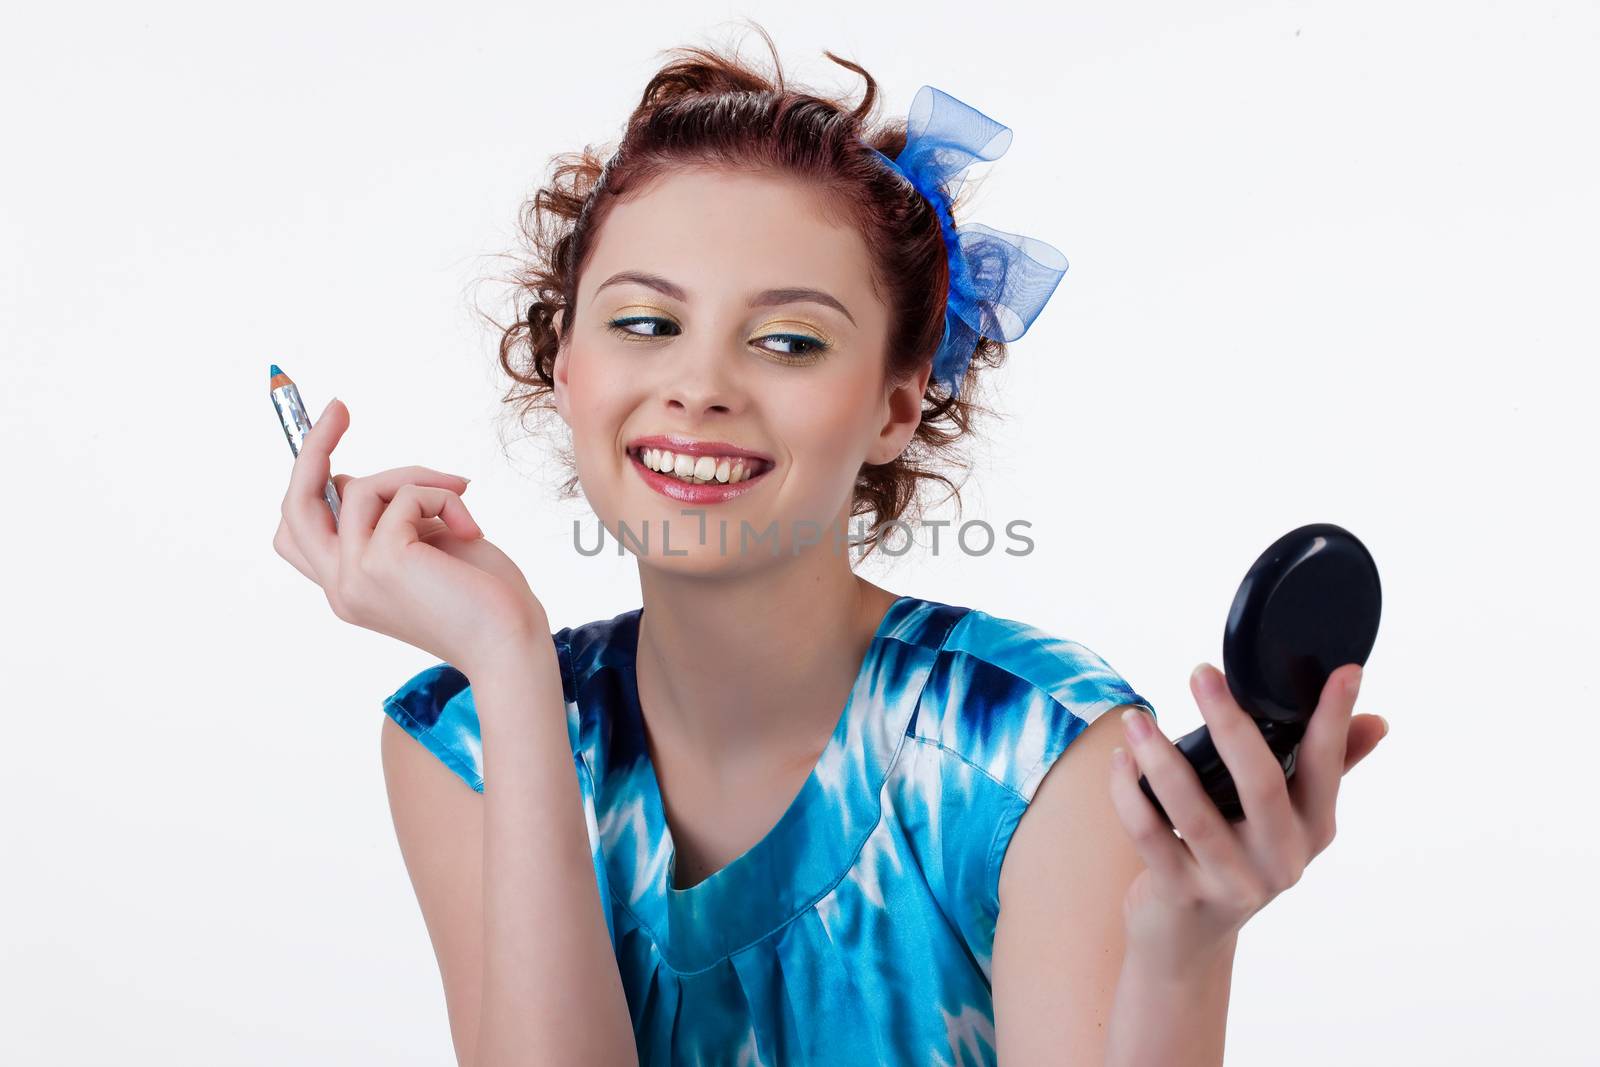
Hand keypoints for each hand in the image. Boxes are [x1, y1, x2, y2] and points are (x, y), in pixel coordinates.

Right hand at [273, 397, 544, 677]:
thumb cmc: (483, 597)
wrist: (512, 642)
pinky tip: (472, 527)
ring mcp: (355, 576)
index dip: (305, 482)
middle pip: (295, 504)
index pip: (296, 532)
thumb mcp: (425, 547)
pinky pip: (406, 497)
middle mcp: (340, 587)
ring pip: (362, 488)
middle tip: (338, 407)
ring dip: (417, 479)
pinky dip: (442, 497)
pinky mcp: (382, 561)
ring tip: (461, 497)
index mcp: (348, 587)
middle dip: (310, 447)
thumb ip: (389, 518)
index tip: (327, 434)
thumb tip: (356, 478)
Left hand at [1107, 662, 1386, 981]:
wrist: (1188, 942)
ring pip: (1194, 809)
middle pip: (1261, 783)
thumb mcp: (1287, 823)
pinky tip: (1120, 760)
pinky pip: (1149, 834)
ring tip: (1136, 719)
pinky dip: (1128, 792)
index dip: (1335, 719)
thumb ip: (1328, 769)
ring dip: (1160, 757)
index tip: (1345, 672)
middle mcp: (1281, 859)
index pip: (1327, 766)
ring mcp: (1232, 882)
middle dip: (1231, 723)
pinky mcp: (1182, 894)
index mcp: (1313, 830)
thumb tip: (1375, 720)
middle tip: (1201, 673)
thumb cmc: (1237, 860)